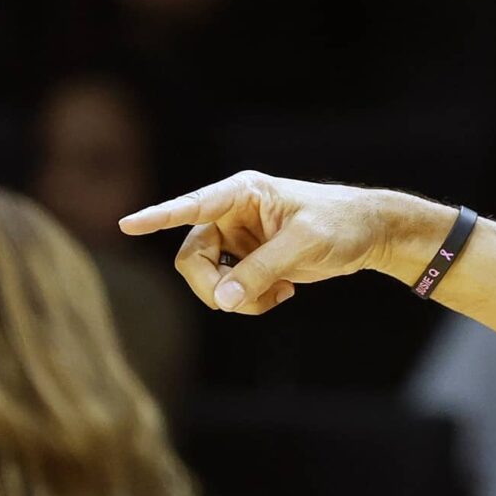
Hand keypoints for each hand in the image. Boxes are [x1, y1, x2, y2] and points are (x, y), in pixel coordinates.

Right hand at [117, 170, 444, 313]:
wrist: (369, 235)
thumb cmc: (342, 225)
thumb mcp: (305, 245)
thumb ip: (262, 271)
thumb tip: (223, 301)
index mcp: (243, 193)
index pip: (193, 206)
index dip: (158, 217)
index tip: (126, 225)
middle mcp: (231, 213)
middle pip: (191, 258)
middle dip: (214, 287)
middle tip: (246, 302)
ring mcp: (237, 238)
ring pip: (206, 279)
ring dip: (235, 299)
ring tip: (277, 296)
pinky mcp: (246, 260)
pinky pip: (226, 290)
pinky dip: (248, 302)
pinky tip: (282, 295)